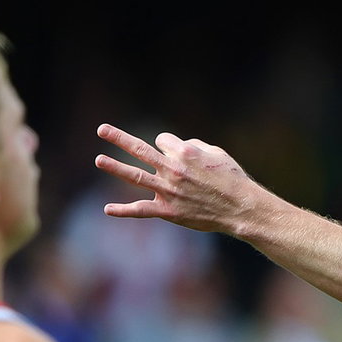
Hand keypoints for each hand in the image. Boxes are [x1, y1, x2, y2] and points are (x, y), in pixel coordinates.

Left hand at [94, 124, 258, 233]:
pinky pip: (142, 210)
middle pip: (139, 150)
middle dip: (118, 138)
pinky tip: (107, 209)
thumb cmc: (233, 179)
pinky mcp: (169, 211)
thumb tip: (179, 145)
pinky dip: (123, 211)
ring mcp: (168, 191)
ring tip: (99, 159)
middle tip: (101, 130)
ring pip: (135, 176)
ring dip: (115, 167)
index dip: (168, 146)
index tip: (177, 154)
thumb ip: (195, 145)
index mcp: (184, 152)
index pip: (163, 141)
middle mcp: (172, 169)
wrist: (242, 208)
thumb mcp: (218, 153)